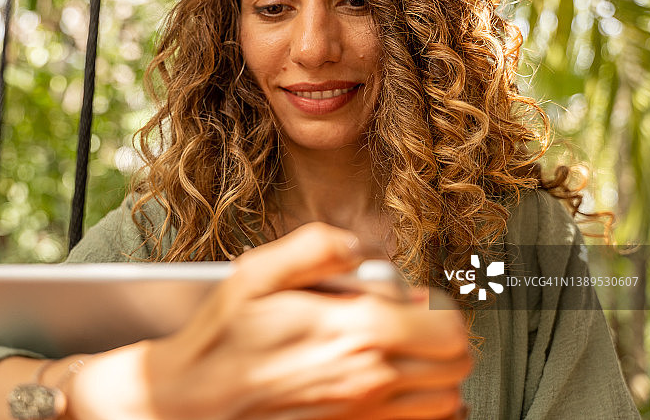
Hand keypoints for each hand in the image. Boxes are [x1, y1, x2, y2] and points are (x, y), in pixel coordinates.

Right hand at [65, 222, 471, 419]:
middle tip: (416, 324)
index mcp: (356, 332)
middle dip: (445, 341)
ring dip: (435, 377)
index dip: (443, 308)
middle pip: (456, 366)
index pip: (447, 327)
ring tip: (403, 356)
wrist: (192, 401)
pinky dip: (419, 410)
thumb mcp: (257, 273)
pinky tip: (392, 389)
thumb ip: (315, 247)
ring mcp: (364, 417)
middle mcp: (369, 380)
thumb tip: (355, 246)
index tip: (420, 300)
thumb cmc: (222, 341)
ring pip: (446, 402)